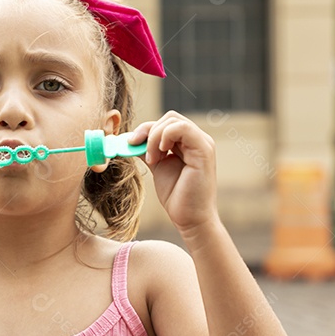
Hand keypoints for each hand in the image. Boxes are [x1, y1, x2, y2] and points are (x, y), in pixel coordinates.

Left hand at [129, 111, 218, 233]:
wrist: (189, 218)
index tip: (130, 144)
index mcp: (188, 142)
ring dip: (154, 137)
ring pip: (173, 121)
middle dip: (148, 131)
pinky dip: (165, 137)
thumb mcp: (158, 166)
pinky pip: (182, 128)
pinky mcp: (204, 150)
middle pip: (169, 118)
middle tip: (141, 152)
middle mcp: (197, 140)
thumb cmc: (177, 195)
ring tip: (153, 159)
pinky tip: (160, 154)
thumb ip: (148, 150)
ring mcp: (202, 143)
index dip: (145, 129)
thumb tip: (131, 139)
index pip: (165, 123)